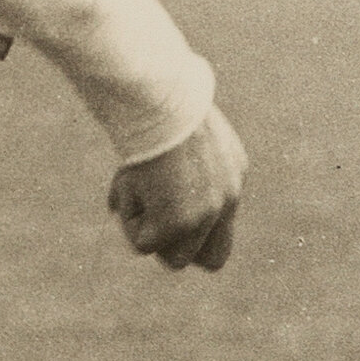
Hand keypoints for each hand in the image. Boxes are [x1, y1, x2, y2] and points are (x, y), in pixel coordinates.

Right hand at [107, 105, 246, 271]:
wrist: (157, 99)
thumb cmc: (155, 101)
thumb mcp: (173, 131)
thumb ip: (170, 165)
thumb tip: (128, 193)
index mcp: (233, 171)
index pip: (221, 222)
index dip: (192, 228)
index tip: (161, 210)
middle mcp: (227, 198)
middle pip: (211, 260)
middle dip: (178, 251)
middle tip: (149, 226)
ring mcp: (205, 215)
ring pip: (174, 258)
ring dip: (148, 233)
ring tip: (134, 192)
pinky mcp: (177, 225)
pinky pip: (142, 243)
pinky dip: (127, 219)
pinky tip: (126, 184)